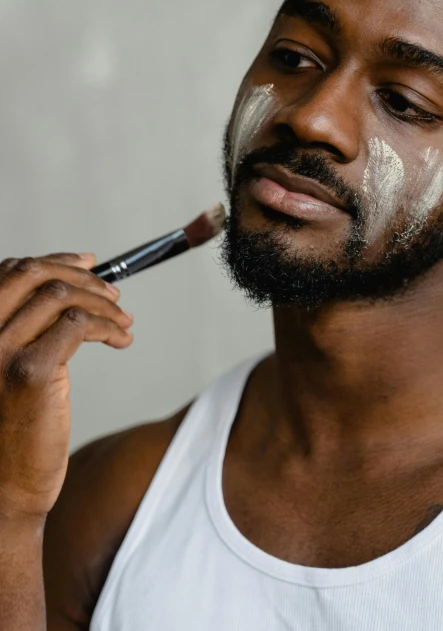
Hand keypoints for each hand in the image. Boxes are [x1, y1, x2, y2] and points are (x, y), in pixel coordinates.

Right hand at [0, 253, 132, 522]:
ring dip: (102, 302)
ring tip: (123, 320)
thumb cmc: (10, 429)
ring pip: (60, 296)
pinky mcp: (31, 372)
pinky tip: (121, 340)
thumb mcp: (8, 368)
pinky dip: (107, 326)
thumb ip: (25, 330)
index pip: (9, 272)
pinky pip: (77, 325)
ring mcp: (0, 350)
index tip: (87, 263)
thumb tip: (66, 291)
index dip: (54, 261)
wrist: (2, 488)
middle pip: (32, 274)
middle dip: (81, 276)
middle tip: (112, 292)